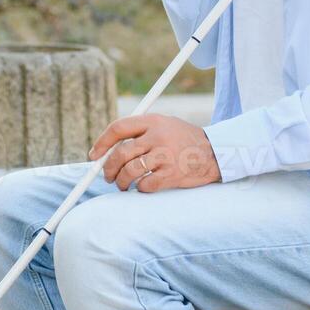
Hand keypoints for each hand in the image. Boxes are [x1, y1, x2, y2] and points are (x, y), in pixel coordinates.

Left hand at [87, 114, 220, 191]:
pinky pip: (145, 185)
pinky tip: (143, 186)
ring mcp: (165, 155)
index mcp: (153, 121)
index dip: (101, 143)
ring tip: (123, 184)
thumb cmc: (184, 140)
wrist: (216, 153)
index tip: (93, 156)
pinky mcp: (172, 174)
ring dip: (122, 181)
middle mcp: (158, 136)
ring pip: (130, 171)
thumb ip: (140, 132)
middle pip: (120, 153)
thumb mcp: (165, 124)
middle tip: (107, 176)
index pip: (118, 128)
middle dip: (108, 168)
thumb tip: (108, 150)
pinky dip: (140, 188)